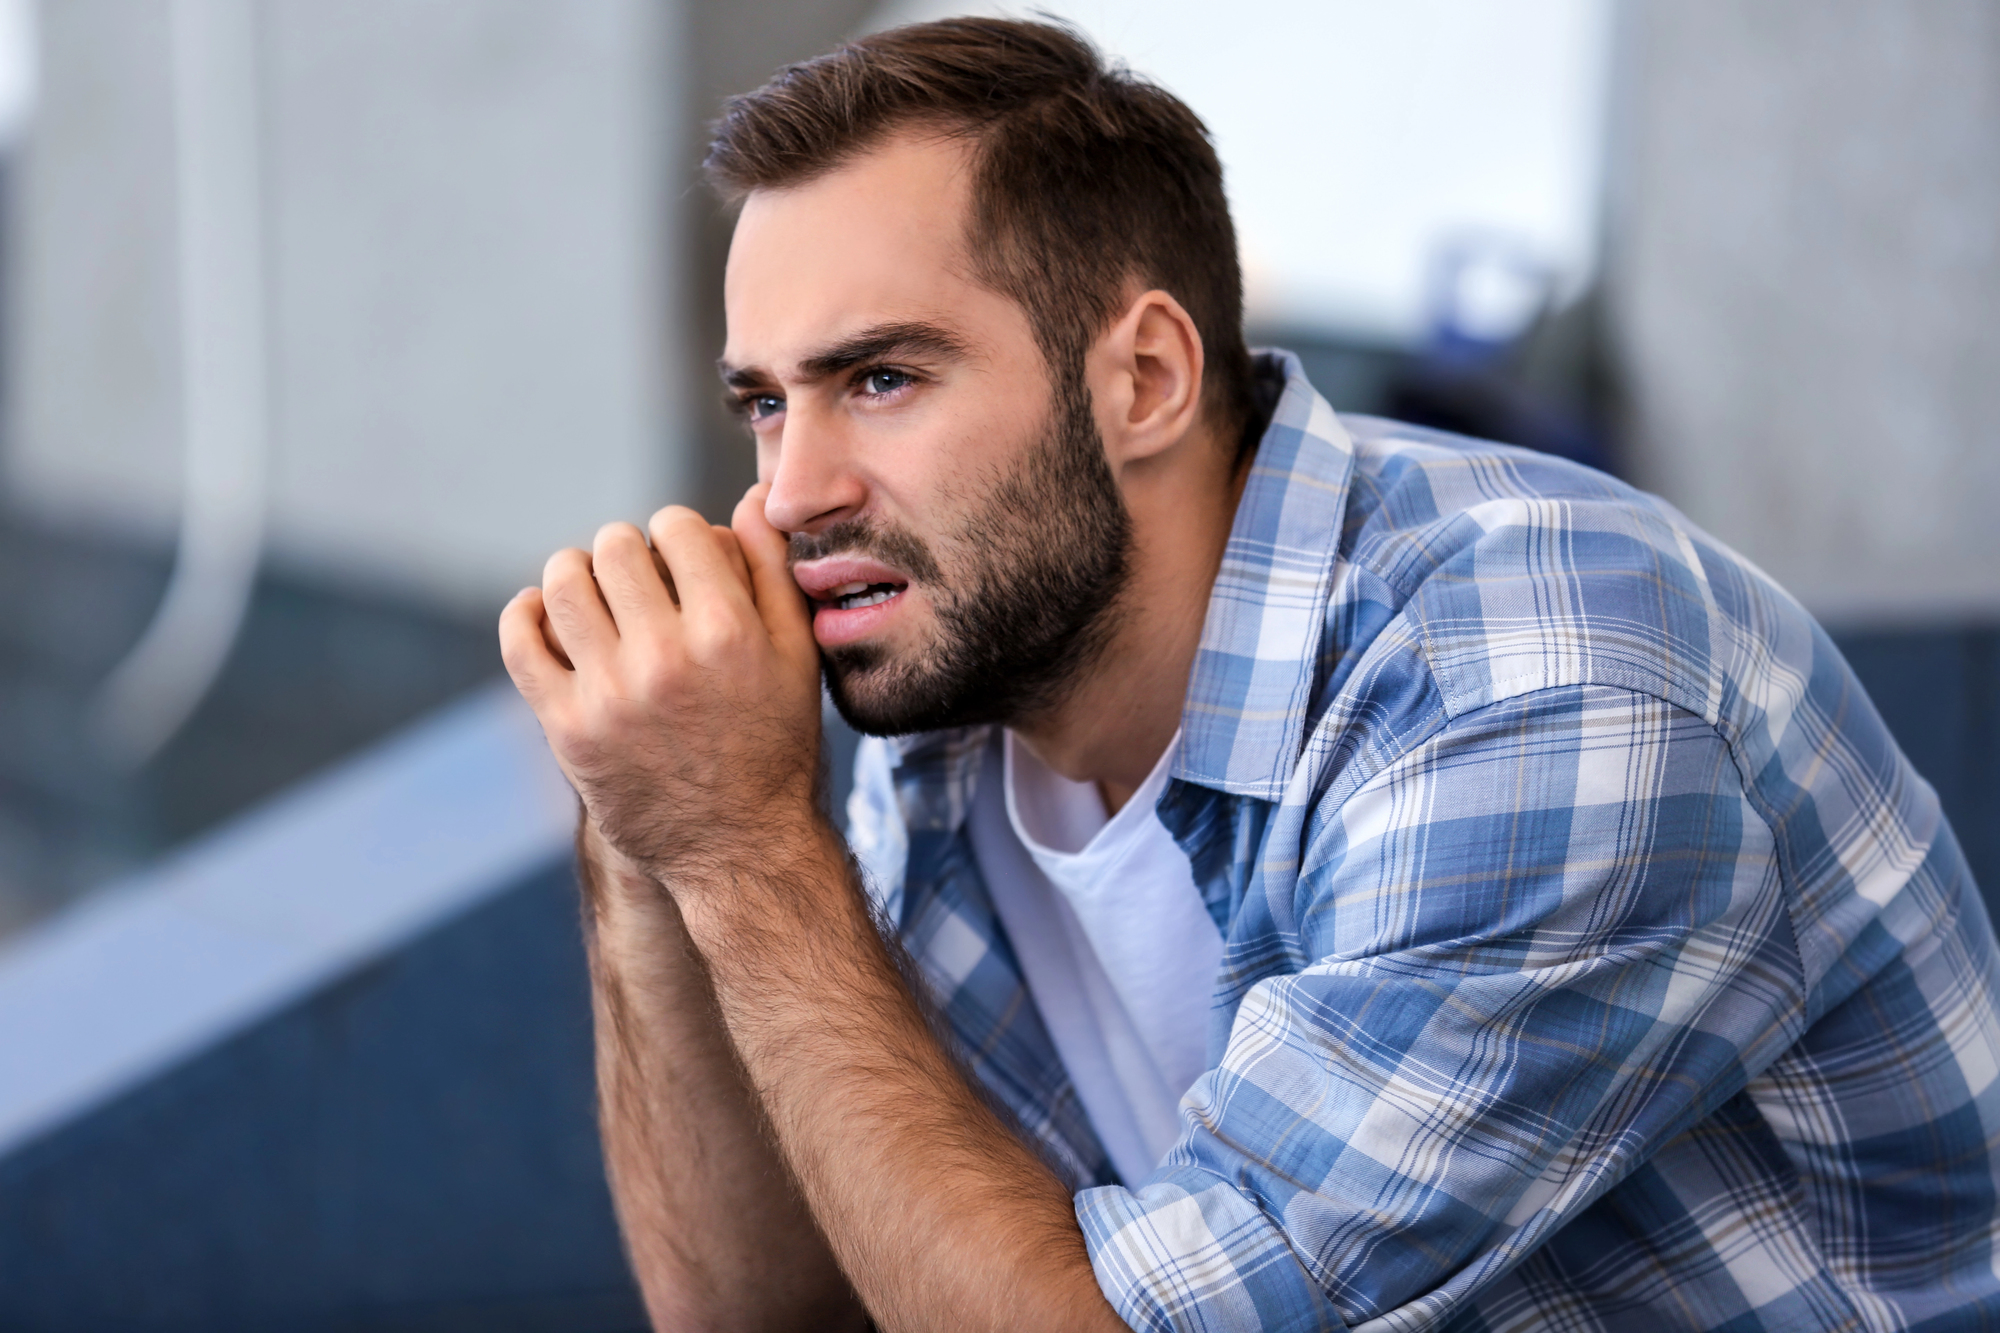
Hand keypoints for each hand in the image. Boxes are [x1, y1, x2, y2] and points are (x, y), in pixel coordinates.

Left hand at [499, 484, 822, 881]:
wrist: (740, 847)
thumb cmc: (775, 743)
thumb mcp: (797, 656)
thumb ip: (772, 571)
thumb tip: (743, 498)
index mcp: (729, 631)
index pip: (676, 526)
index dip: (677, 536)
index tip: (681, 562)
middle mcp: (666, 657)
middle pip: (615, 546)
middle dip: (627, 552)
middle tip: (638, 581)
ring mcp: (611, 694)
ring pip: (563, 582)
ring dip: (575, 574)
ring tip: (593, 594)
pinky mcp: (568, 729)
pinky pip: (520, 640)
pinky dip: (525, 614)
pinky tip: (546, 616)